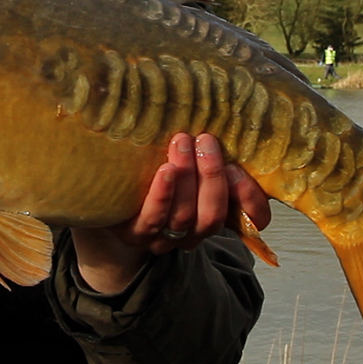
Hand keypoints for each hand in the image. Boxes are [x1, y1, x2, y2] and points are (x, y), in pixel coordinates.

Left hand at [70, 132, 271, 293]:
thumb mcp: (191, 161)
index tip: (238, 166)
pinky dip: (162, 195)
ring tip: (182, 142)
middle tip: (205, 141)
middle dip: (211, 176)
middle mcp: (194, 232)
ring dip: (187, 177)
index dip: (252, 198)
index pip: (253, 219)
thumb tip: (226, 125)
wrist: (109, 195)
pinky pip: (152, 219)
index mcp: (217, 214)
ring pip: (184, 216)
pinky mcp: (134, 233)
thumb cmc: (158, 170)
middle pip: (213, 215)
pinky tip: (165, 170)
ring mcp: (163, 238)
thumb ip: (211, 152)